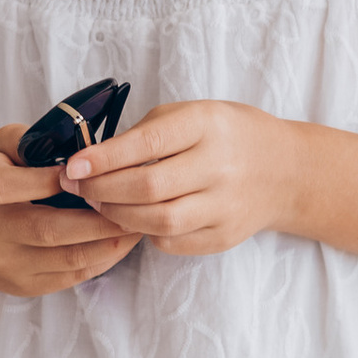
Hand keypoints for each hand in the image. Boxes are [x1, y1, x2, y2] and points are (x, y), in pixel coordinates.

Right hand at [0, 126, 138, 300]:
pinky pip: (72, 276)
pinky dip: (103, 260)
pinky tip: (122, 242)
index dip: (57, 180)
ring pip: (68, 258)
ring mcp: (8, 264)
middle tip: (135, 204)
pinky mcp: (26, 286)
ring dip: (110, 242)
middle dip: (99, 219)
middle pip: (50, 230)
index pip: (18, 185)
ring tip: (138, 223)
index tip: (94, 171)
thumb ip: (31, 139)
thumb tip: (75, 145)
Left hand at [67, 101, 301, 257]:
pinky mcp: (223, 236)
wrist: (284, 171)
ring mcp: (224, 206)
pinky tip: (134, 219)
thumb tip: (92, 160)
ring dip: (117, 216)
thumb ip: (146, 134)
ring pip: (157, 221)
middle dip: (101, 190)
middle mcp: (220, 166)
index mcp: (207, 125)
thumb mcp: (192, 115)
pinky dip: (145, 232)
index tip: (73, 167)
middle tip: (77, 188)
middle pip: (148, 187)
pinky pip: (171, 242)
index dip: (104, 159)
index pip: (148, 144)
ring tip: (99, 205)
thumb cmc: (227, 136)